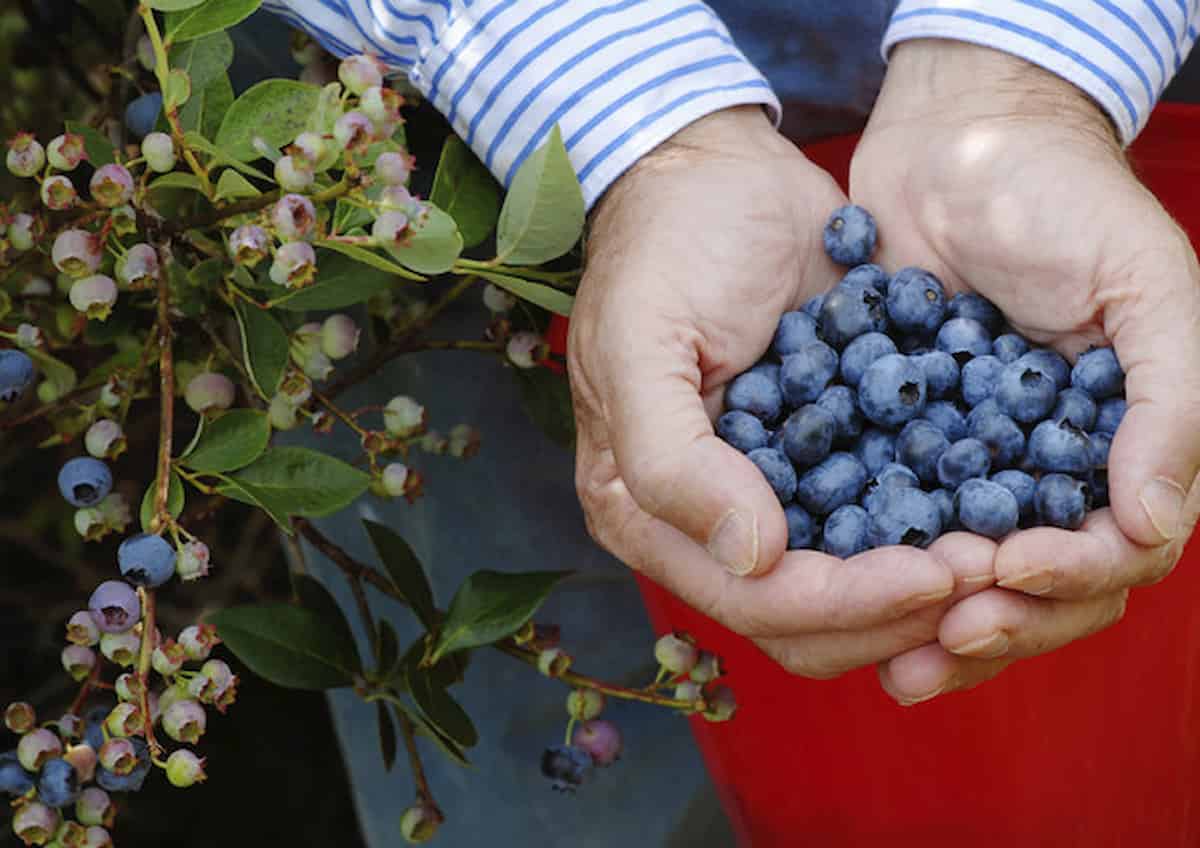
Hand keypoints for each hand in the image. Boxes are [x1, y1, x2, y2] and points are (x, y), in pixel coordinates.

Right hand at [569, 106, 983, 679]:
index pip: (753, 600)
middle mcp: (704, 528)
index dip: (846, 602)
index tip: (938, 572)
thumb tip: (755, 559)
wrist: (715, 172)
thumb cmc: (665, 248)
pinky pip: (886, 524)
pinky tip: (996, 509)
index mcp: (644, 516)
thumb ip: (672, 461)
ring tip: (1003, 549)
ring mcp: (769, 500)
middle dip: (899, 608)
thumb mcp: (642, 343)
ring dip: (930, 584)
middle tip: (990, 569)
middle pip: (810, 621)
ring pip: (857, 589)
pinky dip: (938, 529)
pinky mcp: (824, 464)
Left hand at [850, 40, 1199, 703]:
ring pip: (963, 575)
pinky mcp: (900, 444)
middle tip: (938, 645)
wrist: (958, 140)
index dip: (1067, 578)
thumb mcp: (1144, 282)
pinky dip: (872, 566)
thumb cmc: (1064, 199)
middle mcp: (1049, 470)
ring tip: (894, 662)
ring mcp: (973, 464)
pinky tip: (834, 595)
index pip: (1114, 551)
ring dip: (931, 622)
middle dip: (998, 625)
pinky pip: (891, 524)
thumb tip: (1155, 525)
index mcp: (1122, 445)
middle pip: (1038, 587)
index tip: (1005, 571)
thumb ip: (1168, 402)